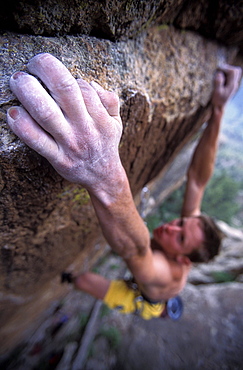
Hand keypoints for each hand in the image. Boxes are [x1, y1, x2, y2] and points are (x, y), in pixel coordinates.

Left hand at [7, 53, 122, 190]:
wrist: (103, 176)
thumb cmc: (106, 142)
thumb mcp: (116, 120)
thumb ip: (109, 99)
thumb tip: (90, 82)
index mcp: (99, 117)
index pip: (81, 86)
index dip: (64, 74)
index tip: (52, 74)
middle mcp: (85, 128)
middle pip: (64, 90)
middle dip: (44, 69)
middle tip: (30, 64)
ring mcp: (69, 143)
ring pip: (46, 112)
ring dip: (28, 92)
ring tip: (17, 80)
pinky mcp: (57, 159)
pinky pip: (37, 141)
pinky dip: (22, 126)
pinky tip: (13, 113)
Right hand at [211, 64, 241, 109]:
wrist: (220, 108)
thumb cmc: (217, 101)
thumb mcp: (216, 92)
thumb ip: (218, 83)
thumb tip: (219, 73)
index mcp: (232, 85)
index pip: (232, 71)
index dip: (225, 68)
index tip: (217, 69)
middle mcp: (234, 84)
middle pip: (236, 71)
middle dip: (228, 68)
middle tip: (219, 70)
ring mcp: (234, 85)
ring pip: (235, 73)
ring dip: (228, 70)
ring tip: (220, 72)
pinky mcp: (231, 86)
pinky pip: (232, 76)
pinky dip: (228, 74)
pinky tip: (221, 77)